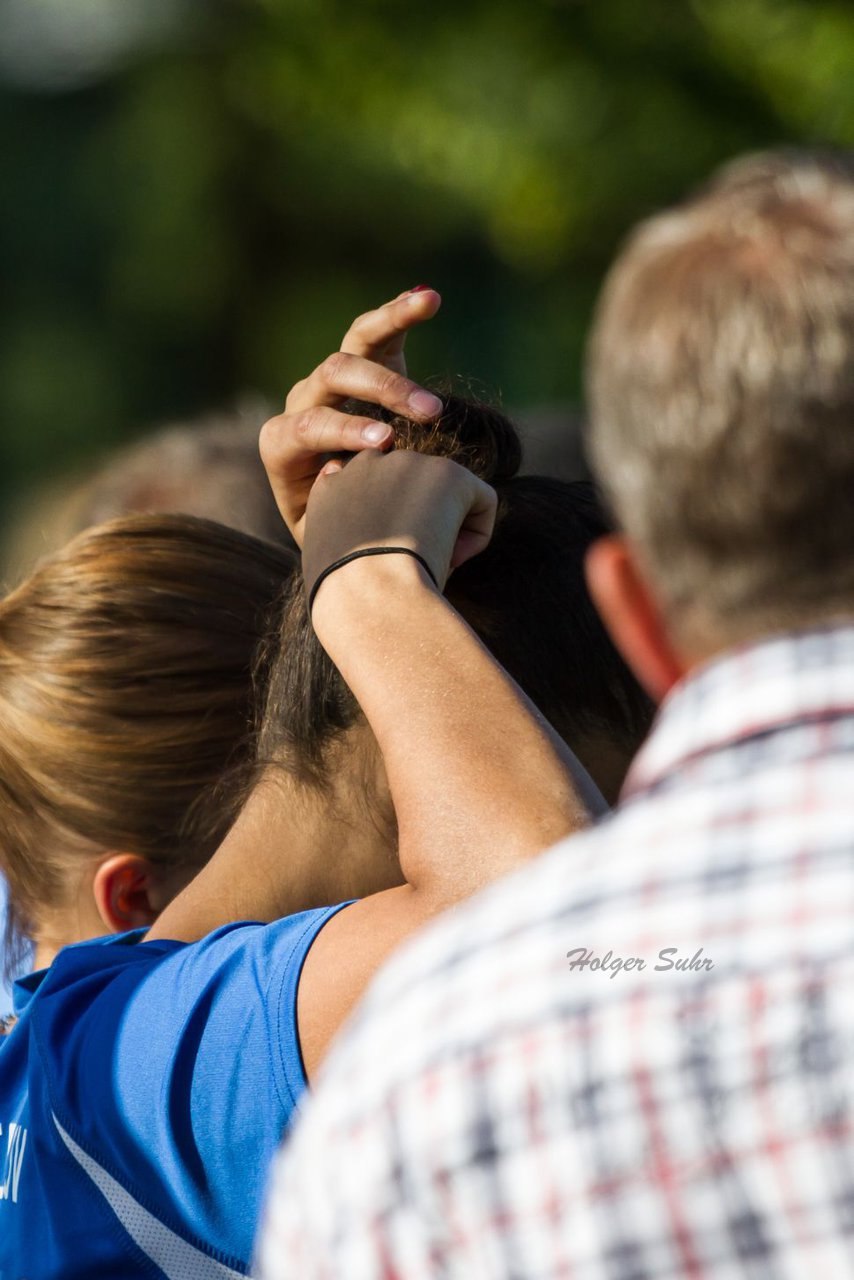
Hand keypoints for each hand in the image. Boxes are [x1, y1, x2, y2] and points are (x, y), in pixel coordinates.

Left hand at [260, 288, 441, 544]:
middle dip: (383, 392)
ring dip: (395, 342)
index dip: (343, 431)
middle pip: (333, 377)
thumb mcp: (326, 536)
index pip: (307, 427)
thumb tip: (342, 485)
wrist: (339, 516)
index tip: (385, 445)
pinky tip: (428, 297)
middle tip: (430, 415)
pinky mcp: (361, 365)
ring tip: (431, 322)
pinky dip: (400, 313)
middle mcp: (302, 404)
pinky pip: (376, 332)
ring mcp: (330, 382)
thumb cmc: (334, 532)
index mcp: (283, 447)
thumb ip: (332, 518)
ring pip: (353, 346)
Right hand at [302, 448, 496, 610]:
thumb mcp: (336, 569)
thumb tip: (391, 541)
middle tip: (408, 569)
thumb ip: (352, 542)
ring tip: (428, 567)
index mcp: (328, 490)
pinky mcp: (445, 473)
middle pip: (410, 491)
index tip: (385, 562)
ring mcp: (405, 463)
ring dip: (445, 533)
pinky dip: (477, 536)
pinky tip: (452, 559)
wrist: (366, 600)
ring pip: (445, 497)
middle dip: (415, 526)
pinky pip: (482, 499)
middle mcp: (363, 466)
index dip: (385, 526)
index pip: (364, 489)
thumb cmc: (350, 607)